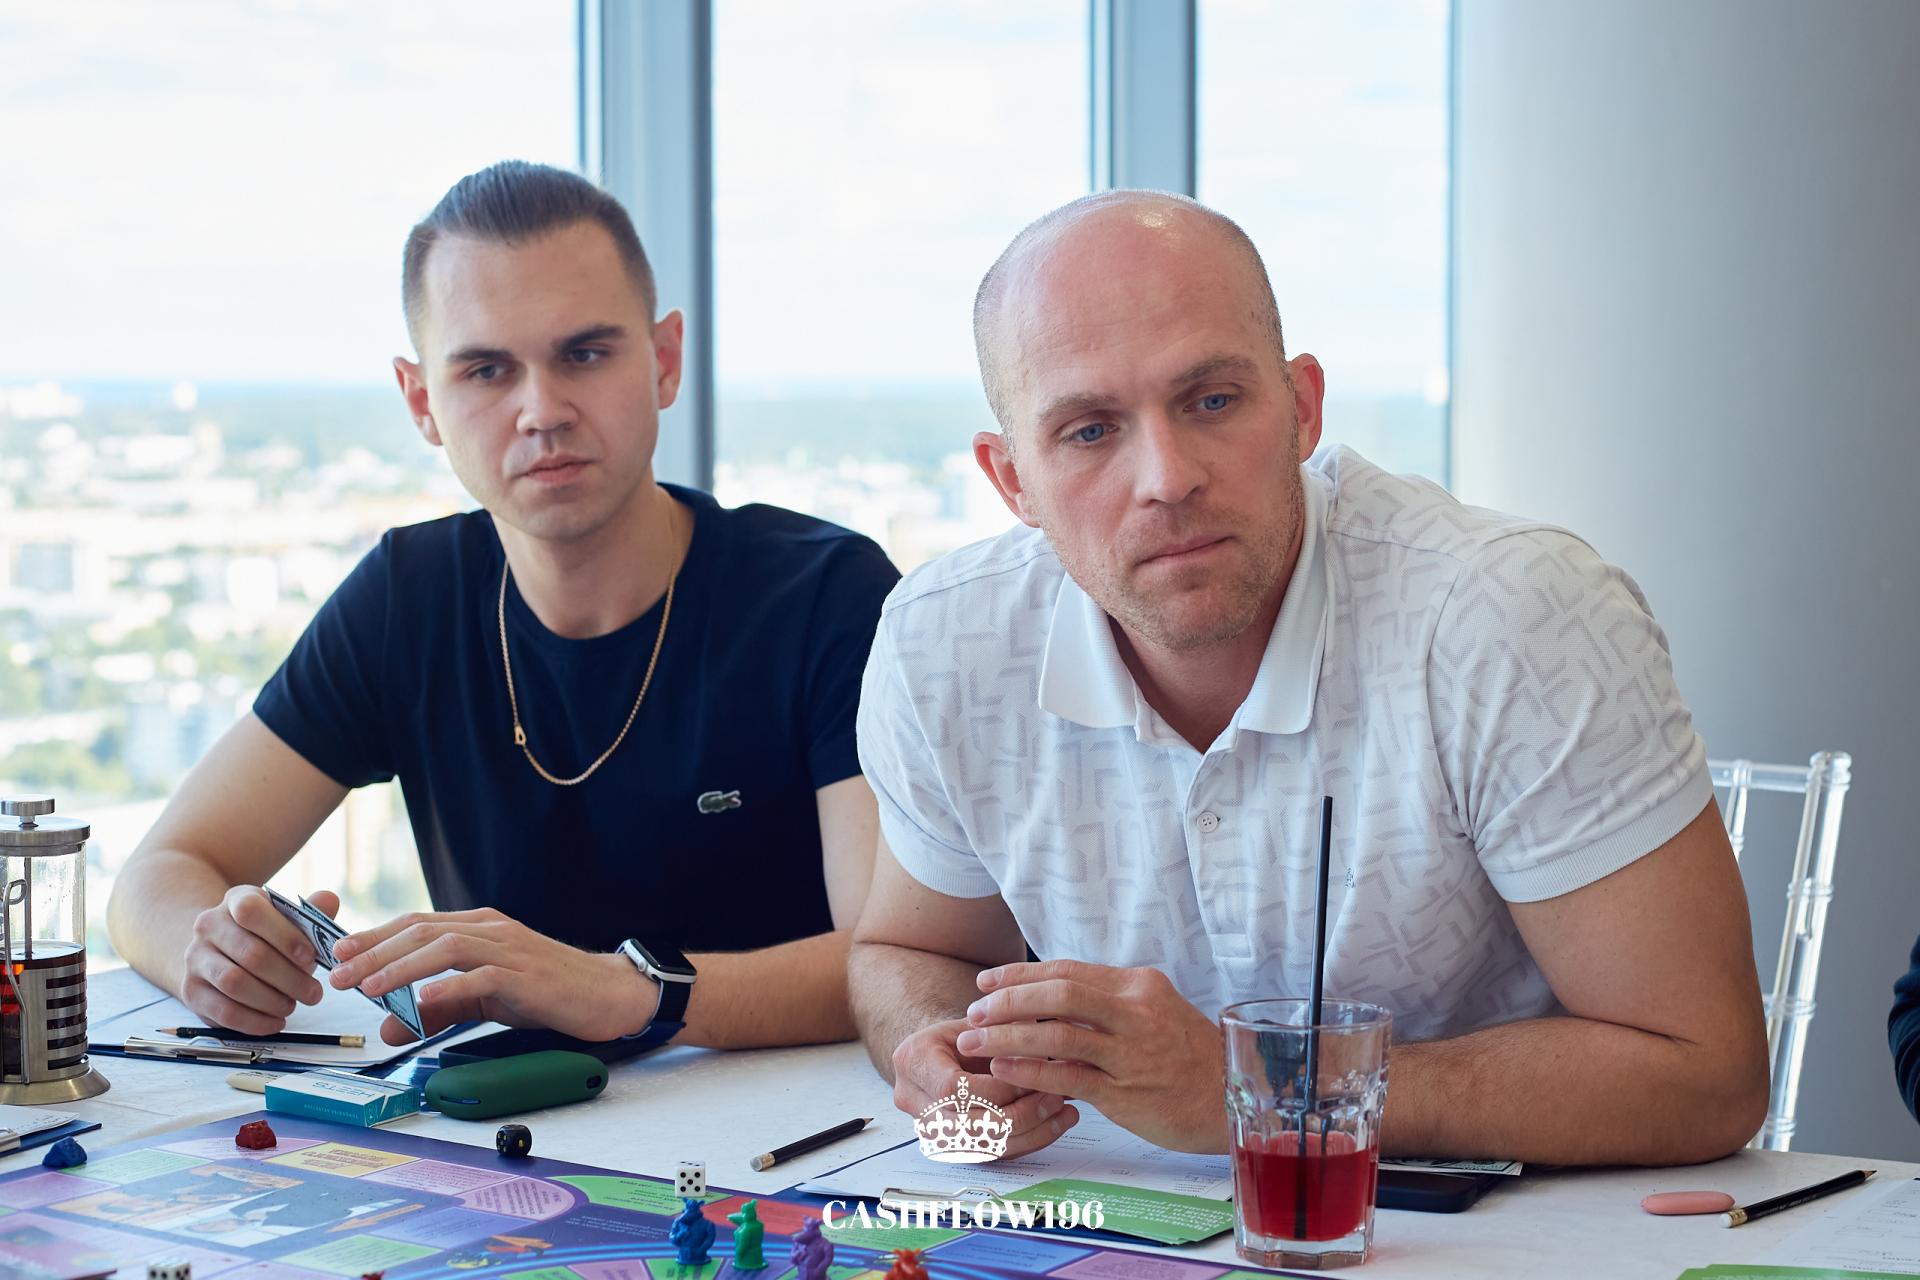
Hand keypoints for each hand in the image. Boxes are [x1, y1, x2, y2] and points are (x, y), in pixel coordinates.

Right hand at [182, 886, 335, 1034]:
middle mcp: (209, 925)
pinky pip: (223, 1011)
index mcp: (236, 900)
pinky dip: (254, 1021)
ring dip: (271, 1000)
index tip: (310, 957)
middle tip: (314, 993)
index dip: (284, 935)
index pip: (251, 911)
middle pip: (250, 953)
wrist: (219, 951)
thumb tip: (329, 900)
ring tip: (293, 1006)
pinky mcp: (191, 991)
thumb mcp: (286, 918)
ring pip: (234, 983)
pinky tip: (275, 1021)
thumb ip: (309, 912)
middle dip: (289, 977)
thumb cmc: (264, 935)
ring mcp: (195, 958)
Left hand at [327, 907, 655, 1044]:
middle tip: (340, 974)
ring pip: (446, 946)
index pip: (418, 923)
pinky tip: (425, 998)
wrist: (608, 993)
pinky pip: (482, 977)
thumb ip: (439, 1009)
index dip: (375, 935)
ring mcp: (511, 950)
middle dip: (376, 952)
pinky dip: (450, 986)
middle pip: (423, 931)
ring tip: (369, 987)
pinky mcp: (528, 977)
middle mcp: (492, 930)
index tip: (339, 953)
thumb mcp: (485, 999)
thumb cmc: (548, 991)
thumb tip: (389, 1028)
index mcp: (481, 927)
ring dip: (402, 966)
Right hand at [890, 1016, 1076, 1158]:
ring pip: (981, 1148)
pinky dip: (1028, 1141)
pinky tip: (1054, 1124)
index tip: (1032, 1078)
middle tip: (1055, 1097)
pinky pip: (993, 1154)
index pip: (952, 1089)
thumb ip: (1004, 1028)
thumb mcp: (981, 1019)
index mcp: (913, 1060)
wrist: (945, 1051)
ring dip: (1029, 1132)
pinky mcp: (953, 1146)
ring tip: (1063, 1112)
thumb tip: (1044, 1038)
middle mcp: (914, 1099)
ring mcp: (930, 1128)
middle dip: (1017, 1115)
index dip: (996, 1089)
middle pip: (965, 1126)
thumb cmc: (965, 1031)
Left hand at [956, 960, 1228, 1152]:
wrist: (1231, 1098)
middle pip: (1057, 994)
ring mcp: (1129, 1052)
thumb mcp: (1155, 1012)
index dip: (1020, 975)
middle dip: (1006, 1001)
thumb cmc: (1189, 1057)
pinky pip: (1066, 1076)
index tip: (987, 982)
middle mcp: (1133, 1012)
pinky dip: (1028, 1070)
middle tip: (974, 1012)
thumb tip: (1053, 999)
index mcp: (1138, 985)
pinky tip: (1002, 1069)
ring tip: (974, 1042)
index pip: (1067, 971)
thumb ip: (1109, 1003)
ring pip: (1055, 1035)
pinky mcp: (1124, 1092)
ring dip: (1005, 1037)